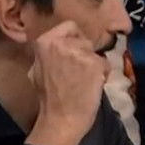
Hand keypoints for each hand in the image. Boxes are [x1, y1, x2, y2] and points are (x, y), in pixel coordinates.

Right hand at [26, 21, 109, 144]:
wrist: (61, 118)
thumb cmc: (49, 97)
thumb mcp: (39, 67)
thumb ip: (50, 53)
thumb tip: (61, 45)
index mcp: (45, 41)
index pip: (70, 26)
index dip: (76, 39)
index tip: (76, 52)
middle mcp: (62, 43)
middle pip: (85, 40)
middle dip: (86, 54)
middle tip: (81, 71)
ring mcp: (80, 53)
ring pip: (96, 53)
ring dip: (95, 65)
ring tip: (86, 80)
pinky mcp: (96, 64)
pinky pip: (106, 64)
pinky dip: (103, 74)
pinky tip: (93, 86)